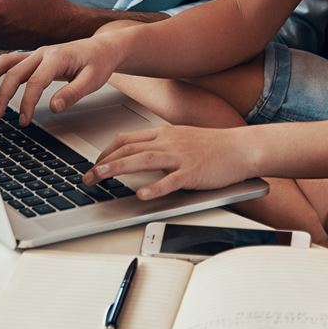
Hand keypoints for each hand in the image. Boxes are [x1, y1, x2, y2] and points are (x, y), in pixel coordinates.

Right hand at [0, 33, 123, 122]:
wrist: (102, 47)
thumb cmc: (98, 63)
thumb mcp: (93, 80)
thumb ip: (73, 93)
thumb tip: (54, 107)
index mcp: (57, 57)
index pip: (36, 81)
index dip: (27, 102)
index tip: (23, 120)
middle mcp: (43, 52)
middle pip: (16, 72)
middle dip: (3, 94)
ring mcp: (36, 54)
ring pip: (7, 62)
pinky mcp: (34, 58)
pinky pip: (9, 61)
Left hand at [87, 125, 256, 200]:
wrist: (240, 147)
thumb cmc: (213, 146)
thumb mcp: (181, 139)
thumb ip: (159, 146)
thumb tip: (136, 156)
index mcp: (163, 134)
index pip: (126, 139)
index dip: (105, 152)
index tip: (94, 165)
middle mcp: (168, 142)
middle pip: (128, 149)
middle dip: (103, 163)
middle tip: (87, 177)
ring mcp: (180, 156)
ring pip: (142, 160)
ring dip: (117, 169)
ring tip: (100, 178)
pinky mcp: (193, 172)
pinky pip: (170, 180)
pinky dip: (154, 187)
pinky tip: (141, 194)